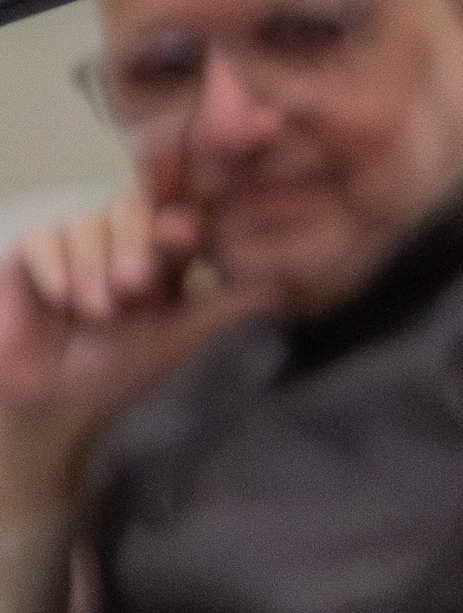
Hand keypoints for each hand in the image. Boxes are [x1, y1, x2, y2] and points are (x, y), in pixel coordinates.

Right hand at [0, 195, 244, 433]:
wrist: (49, 400)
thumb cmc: (116, 370)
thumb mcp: (175, 341)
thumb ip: (223, 310)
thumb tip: (281, 286)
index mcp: (162, 256)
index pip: (175, 221)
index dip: (179, 225)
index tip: (183, 237)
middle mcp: (119, 240)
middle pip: (132, 211)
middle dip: (134, 246)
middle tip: (133, 285)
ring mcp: (74, 242)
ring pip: (88, 224)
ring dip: (94, 267)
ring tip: (97, 310)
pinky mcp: (30, 253)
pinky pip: (43, 238)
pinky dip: (55, 266)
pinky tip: (62, 297)